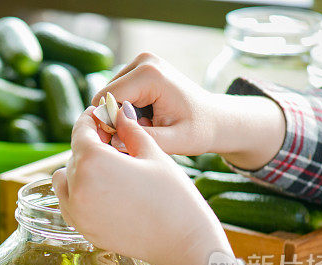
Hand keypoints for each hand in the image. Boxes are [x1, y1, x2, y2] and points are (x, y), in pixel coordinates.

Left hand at [53, 105, 232, 264]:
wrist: (180, 242)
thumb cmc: (172, 196)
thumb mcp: (153, 154)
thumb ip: (129, 130)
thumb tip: (119, 113)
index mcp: (93, 161)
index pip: (81, 131)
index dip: (91, 119)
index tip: (99, 116)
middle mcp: (77, 185)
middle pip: (74, 155)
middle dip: (90, 146)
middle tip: (111, 143)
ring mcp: (76, 210)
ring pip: (64, 179)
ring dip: (79, 170)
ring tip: (106, 170)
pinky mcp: (81, 228)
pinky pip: (68, 202)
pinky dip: (77, 193)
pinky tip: (102, 191)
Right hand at [92, 53, 285, 169]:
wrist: (215, 118)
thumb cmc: (199, 130)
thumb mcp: (175, 141)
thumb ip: (143, 138)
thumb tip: (112, 138)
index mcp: (150, 74)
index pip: (106, 100)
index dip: (106, 125)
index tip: (120, 146)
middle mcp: (143, 61)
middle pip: (105, 97)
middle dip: (114, 121)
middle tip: (136, 140)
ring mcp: (141, 62)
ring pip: (109, 97)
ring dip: (120, 118)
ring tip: (145, 130)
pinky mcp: (140, 69)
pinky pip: (118, 95)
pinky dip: (125, 112)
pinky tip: (145, 122)